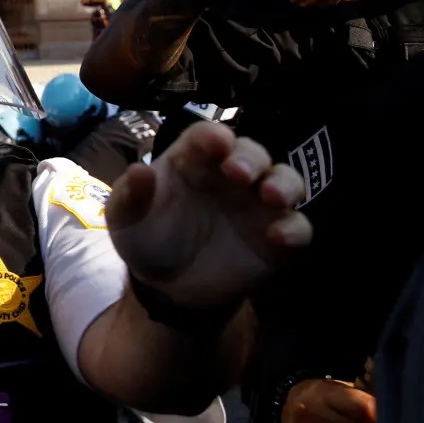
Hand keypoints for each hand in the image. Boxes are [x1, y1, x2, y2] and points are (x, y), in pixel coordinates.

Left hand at [106, 121, 310, 308]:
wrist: (167, 287)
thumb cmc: (147, 238)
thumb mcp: (125, 219)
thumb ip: (130, 195)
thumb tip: (140, 170)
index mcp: (193, 161)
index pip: (208, 136)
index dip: (214, 136)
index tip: (217, 143)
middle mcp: (231, 176)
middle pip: (252, 152)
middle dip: (250, 157)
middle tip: (239, 172)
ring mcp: (257, 206)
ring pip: (286, 181)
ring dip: (284, 183)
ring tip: (272, 196)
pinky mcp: (277, 240)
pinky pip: (297, 228)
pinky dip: (294, 229)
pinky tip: (277, 236)